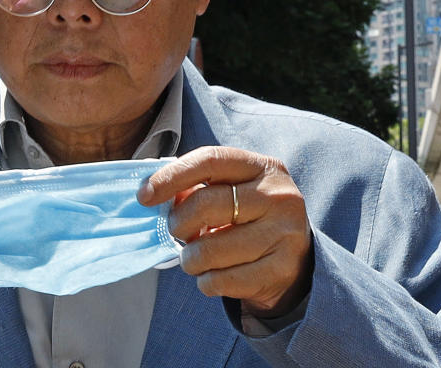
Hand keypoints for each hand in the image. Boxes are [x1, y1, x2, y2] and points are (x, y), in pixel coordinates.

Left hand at [138, 147, 312, 317]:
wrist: (296, 259)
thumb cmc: (249, 218)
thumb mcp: (232, 192)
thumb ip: (196, 188)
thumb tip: (152, 194)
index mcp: (263, 167)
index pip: (209, 160)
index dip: (171, 176)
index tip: (145, 195)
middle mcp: (279, 196)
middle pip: (206, 205)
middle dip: (178, 223)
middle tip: (175, 232)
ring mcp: (285, 234)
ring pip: (210, 250)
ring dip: (189, 259)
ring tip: (194, 257)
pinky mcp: (282, 270)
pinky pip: (222, 280)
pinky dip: (206, 281)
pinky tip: (212, 275)